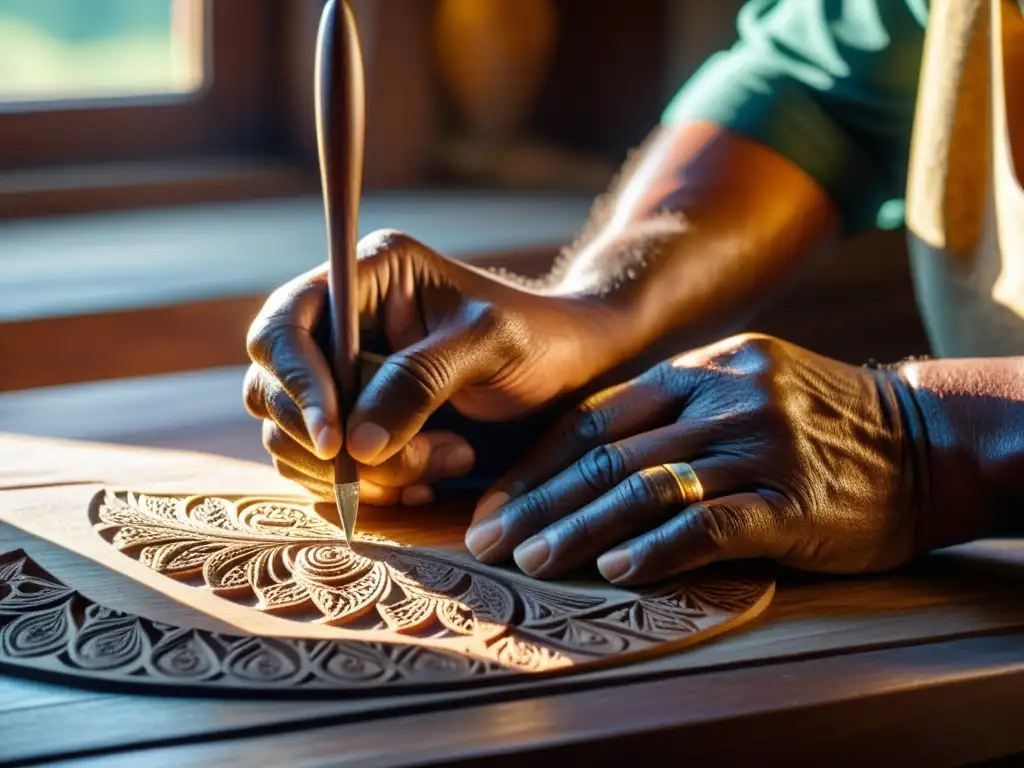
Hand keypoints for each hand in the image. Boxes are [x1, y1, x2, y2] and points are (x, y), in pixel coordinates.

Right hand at [244, 230, 617, 504]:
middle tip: (422, 461)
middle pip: (275, 393)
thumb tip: (352, 444)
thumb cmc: (538, 339)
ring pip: (296, 443)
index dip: (296, 386)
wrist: (570, 368)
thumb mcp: (488, 345)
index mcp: (367, 277)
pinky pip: (326, 472)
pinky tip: (428, 483)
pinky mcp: (355, 423)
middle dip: (338, 444)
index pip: (285, 327)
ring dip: (364, 473)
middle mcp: (342, 324)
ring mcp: (343, 377)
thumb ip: (420, 383)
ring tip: (447, 460)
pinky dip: (371, 490)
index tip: (335, 442)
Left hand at [464, 333, 923, 584]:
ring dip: (581, 528)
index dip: (536, 464)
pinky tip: (617, 571)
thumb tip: (585, 457)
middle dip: (541, 502)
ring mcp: (760, 446)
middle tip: (490, 540)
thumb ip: (675, 410)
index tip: (493, 503)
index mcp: (701, 370)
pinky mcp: (794, 498)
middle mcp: (724, 398)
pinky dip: (659, 549)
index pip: (596, 417)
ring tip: (533, 562)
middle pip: (609, 454)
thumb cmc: (819, 425)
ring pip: (647, 487)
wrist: (927, 442)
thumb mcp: (745, 387)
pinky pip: (712, 524)